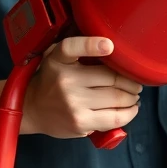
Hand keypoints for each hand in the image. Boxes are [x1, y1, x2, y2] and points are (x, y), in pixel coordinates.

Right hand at [21, 36, 141, 138]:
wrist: (31, 109)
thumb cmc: (51, 81)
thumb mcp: (56, 59)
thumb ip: (77, 50)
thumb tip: (113, 46)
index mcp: (58, 60)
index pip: (72, 47)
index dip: (92, 44)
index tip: (110, 45)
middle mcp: (65, 80)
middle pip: (112, 77)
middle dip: (130, 80)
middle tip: (135, 81)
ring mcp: (73, 103)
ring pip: (118, 98)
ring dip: (132, 96)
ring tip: (133, 94)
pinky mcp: (81, 123)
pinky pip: (115, 117)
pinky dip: (130, 112)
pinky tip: (131, 108)